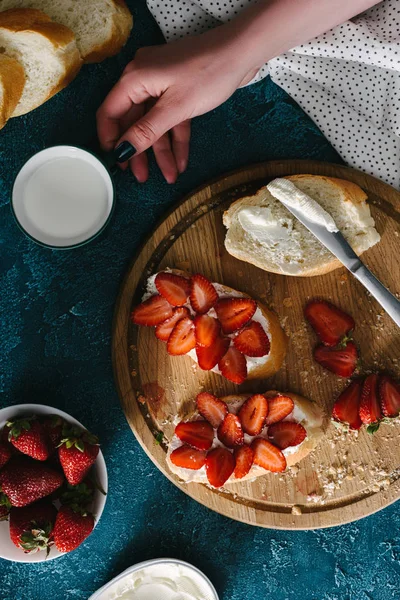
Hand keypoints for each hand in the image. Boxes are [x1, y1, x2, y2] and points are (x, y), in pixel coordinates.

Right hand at [96, 25, 258, 182]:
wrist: (243, 51)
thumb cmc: (209, 72)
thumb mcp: (175, 108)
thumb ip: (146, 131)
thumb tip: (122, 151)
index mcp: (134, 78)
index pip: (110, 112)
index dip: (110, 140)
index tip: (115, 164)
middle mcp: (143, 79)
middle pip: (133, 121)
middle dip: (139, 151)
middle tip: (141, 177)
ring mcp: (161, 84)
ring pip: (155, 123)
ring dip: (162, 150)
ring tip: (169, 176)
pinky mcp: (178, 89)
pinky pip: (171, 118)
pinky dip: (176, 138)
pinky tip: (181, 161)